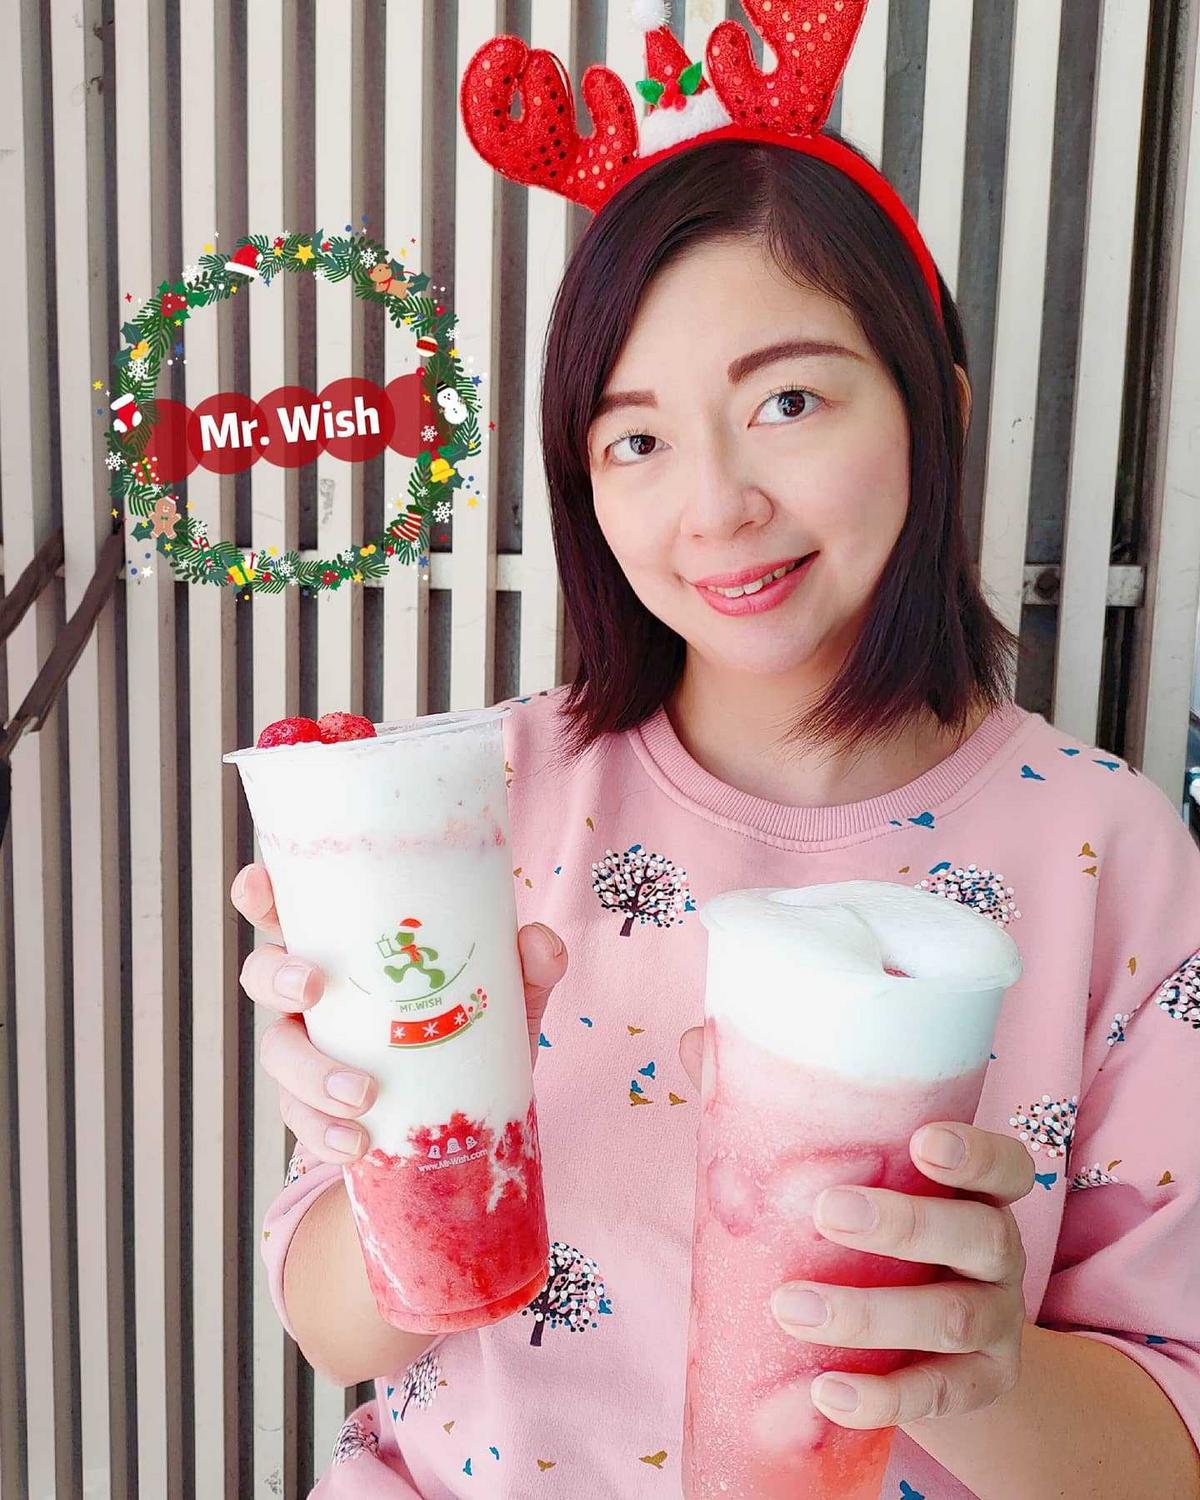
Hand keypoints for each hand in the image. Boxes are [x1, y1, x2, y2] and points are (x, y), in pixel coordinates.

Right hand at [234, 861, 568, 1164]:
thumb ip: (528, 966)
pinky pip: (300, 1120)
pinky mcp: (315, 1111)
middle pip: (262, 974)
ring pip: (277, 1053)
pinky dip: (324, 1133)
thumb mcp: (507, 996)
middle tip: (313, 988)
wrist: (466, 1126)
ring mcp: (308, 1053)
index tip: (261, 889)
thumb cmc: (472, 1030)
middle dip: (277, 977)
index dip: (262, 894)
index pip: (289, 911)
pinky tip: (357, 1144)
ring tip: (362, 1094)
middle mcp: (316, 996)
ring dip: (310, 1072)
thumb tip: (541, 942)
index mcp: (346, 949)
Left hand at [678, 1027, 1033, 1429]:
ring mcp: (994, 1325)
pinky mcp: (978, 1389)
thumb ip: (783, 1110)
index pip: (1007, 1162)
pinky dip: (884, 1397)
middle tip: (826, 1212)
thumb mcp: (848, 1180)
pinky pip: (940, 1395)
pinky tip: (827, 1393)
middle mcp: (998, 1254)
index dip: (976, 1152)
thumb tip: (694, 1041)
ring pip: (951, 1319)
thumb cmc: (875, 1240)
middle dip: (904, 1224)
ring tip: (788, 1306)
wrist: (934, 1355)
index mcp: (975, 1191)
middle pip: (980, 1236)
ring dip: (869, 1314)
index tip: (923, 1140)